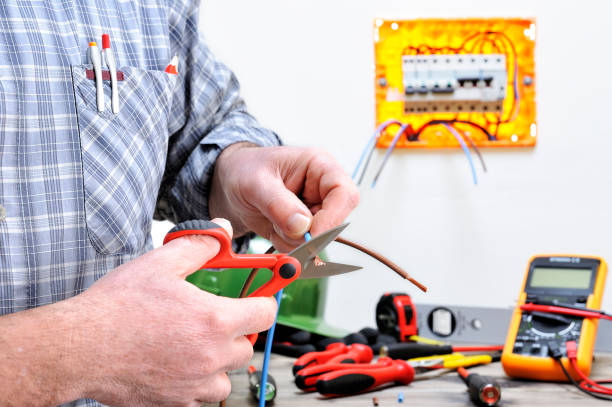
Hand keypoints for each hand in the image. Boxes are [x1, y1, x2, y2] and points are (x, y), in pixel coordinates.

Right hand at [73, 218, 275, 405]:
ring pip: (227, 375)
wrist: (80, 348)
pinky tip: (177, 363)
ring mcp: (195, 384)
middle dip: (237, 330)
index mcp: (214, 320)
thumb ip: (200, 245)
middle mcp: (211, 356)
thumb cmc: (118, 308)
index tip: (257, 297)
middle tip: (214, 317)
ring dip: (219, 360)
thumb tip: (222, 232)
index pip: (265, 313)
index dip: (263, 300)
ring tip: (194, 343)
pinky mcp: (176, 402)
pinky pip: (202, 395)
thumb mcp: (161, 263)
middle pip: (247, 345)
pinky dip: (198, 382)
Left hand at [209, 145, 358, 250]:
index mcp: (320, 166)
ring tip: (271, 220)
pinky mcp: (306, 229)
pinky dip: (285, 245)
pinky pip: (304, 248)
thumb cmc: (244, 171)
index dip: (333, 218)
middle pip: (335, 221)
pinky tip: (272, 227)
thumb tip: (303, 228)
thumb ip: (278, 204)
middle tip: (280, 230)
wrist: (230, 184)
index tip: (310, 236)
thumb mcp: (255, 183)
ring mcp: (316, 210)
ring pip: (318, 239)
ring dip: (292, 240)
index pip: (344, 193)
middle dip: (307, 234)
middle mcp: (323, 189)